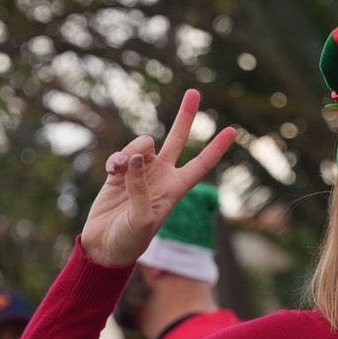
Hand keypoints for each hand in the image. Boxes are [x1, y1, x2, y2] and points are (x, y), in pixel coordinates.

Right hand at [80, 90, 237, 266]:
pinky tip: (111, 172)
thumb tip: (138, 158)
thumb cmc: (130, 240)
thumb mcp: (142, 219)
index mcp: (176, 189)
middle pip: (178, 139)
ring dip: (132, 151)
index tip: (233, 130)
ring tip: (119, 170)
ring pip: (143, 144)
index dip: (216, 148)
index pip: (202, 164)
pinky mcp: (119, 173)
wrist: (104, 246)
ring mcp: (141, 173)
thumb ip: (140, 187)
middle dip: (186, 116)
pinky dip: (116, 160)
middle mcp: (162, 176)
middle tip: (194, 91)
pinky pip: (122, 155)